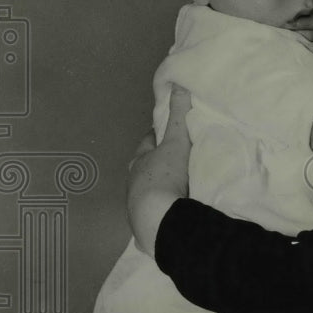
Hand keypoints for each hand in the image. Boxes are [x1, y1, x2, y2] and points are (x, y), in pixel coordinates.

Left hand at [126, 85, 191, 256]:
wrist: (158, 218)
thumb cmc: (165, 177)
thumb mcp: (176, 143)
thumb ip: (178, 116)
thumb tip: (178, 84)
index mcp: (140, 161)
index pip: (146, 144)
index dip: (156, 137)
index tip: (165, 134)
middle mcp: (133, 182)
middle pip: (142, 168)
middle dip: (152, 164)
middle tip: (168, 162)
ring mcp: (135, 206)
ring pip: (144, 192)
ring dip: (155, 189)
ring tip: (171, 189)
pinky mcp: (142, 227)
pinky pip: (149, 216)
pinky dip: (157, 212)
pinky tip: (166, 215)